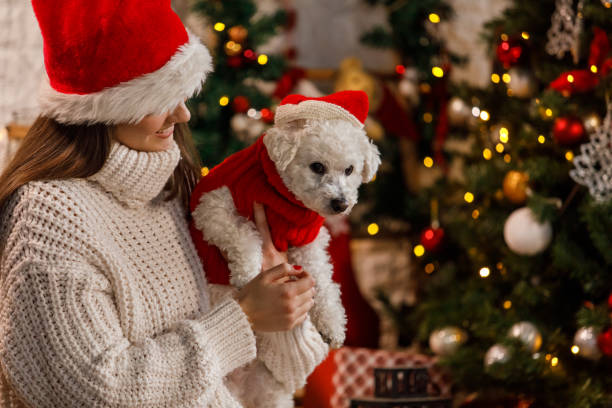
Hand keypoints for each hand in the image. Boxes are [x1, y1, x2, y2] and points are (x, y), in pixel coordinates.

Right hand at [234, 202, 314, 330]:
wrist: (241, 315)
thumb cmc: (251, 293)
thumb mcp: (265, 275)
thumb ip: (284, 269)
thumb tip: (299, 269)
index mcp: (288, 291)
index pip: (310, 282)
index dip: (306, 275)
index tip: (298, 274)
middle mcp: (292, 306)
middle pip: (311, 293)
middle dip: (304, 285)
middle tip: (292, 283)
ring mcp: (291, 317)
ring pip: (309, 304)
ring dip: (304, 297)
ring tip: (290, 294)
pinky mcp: (288, 326)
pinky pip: (304, 316)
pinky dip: (301, 309)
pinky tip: (290, 305)